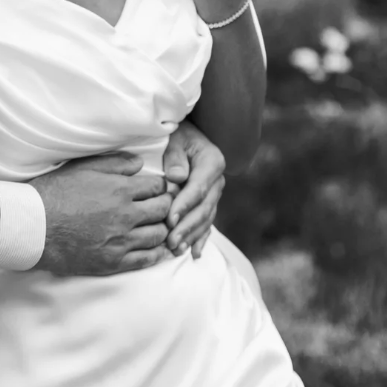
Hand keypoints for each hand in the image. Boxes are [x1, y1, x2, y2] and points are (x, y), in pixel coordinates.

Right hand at [31, 153, 173, 277]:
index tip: (157, 189)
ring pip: (159, 235)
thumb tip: (140, 164)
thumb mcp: (82, 168)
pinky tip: (155, 249)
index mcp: (120, 190)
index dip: (160, 186)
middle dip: (165, 205)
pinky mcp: (113, 262)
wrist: (33, 226)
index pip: (157, 187)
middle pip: (163, 210)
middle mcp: (125, 216)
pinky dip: (156, 253)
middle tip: (160, 206)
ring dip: (161, 228)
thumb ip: (114, 164)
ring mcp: (121, 241)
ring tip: (156, 225)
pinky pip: (146, 259)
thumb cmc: (54, 194)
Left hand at [161, 121, 225, 257]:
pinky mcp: (209, 202)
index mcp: (212, 162)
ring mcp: (214, 193)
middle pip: (203, 208)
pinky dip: (200, 238)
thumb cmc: (176, 133)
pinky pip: (206, 223)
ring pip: (205, 219)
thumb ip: (174, 155)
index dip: (183, 206)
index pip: (197, 188)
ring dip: (192, 236)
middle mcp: (217, 180)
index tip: (169, 219)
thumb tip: (175, 177)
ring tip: (176, 250)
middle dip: (187, 227)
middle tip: (171, 241)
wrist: (186, 133)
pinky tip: (193, 253)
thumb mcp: (174, 137)